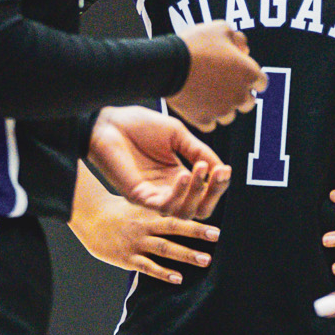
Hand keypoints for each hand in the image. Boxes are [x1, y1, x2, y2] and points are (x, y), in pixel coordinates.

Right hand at [75, 189, 215, 285]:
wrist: (90, 218)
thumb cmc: (119, 212)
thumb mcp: (141, 206)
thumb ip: (162, 211)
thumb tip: (187, 211)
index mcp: (151, 213)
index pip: (177, 216)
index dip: (196, 223)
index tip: (216, 229)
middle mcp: (146, 226)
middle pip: (174, 229)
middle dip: (196, 234)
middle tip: (216, 239)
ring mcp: (136, 242)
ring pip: (164, 249)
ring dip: (185, 255)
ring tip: (205, 260)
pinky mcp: (127, 258)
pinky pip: (147, 266)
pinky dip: (163, 272)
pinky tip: (178, 278)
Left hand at [88, 106, 231, 216]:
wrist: (108, 122)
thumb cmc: (139, 126)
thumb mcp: (177, 135)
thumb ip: (199, 152)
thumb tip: (223, 169)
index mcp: (178, 176)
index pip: (205, 192)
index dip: (218, 185)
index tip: (225, 169)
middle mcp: (168, 190)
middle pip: (199, 209)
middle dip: (213, 194)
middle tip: (219, 174)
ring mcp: (154, 196)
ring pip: (184, 212)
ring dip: (197, 192)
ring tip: (200, 169)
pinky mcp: (139, 197)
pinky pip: (164, 205)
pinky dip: (178, 194)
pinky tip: (183, 175)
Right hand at [167, 22, 264, 130]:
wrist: (168, 64)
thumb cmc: (195, 44)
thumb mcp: (220, 28)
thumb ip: (237, 38)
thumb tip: (244, 49)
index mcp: (249, 73)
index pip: (262, 83)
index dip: (251, 77)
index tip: (240, 74)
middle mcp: (240, 95)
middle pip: (248, 102)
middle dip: (240, 95)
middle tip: (224, 85)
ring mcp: (222, 110)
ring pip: (229, 115)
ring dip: (222, 107)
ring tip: (207, 94)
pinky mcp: (204, 120)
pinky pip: (210, 123)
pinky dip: (205, 115)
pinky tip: (197, 104)